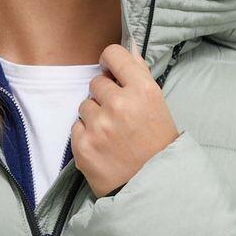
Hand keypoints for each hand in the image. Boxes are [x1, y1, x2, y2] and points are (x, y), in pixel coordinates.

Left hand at [71, 39, 180, 197]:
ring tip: (112, 135)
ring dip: (95, 116)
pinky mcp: (83, 145)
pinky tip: (104, 147)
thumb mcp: (158, 107)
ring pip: (84, 105)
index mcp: (143, 91)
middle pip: (97, 82)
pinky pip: (76, 126)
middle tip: (119, 116)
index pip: (114, 55)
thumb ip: (140, 75)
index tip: (110, 70)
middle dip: (105, 96)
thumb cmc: (158, 146)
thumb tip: (130, 45)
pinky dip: (87, 135)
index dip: (110, 61)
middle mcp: (120, 104)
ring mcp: (99, 126)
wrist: (154, 190)